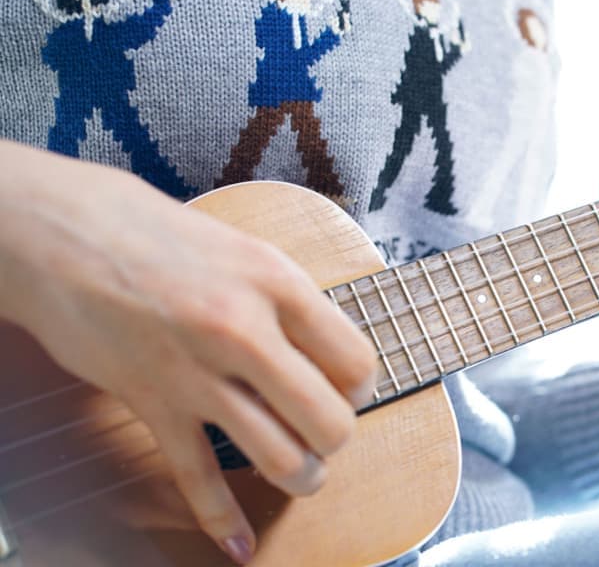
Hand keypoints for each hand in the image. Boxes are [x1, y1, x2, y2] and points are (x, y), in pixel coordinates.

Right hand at [0, 142, 376, 563]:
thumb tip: (331, 354)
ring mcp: (197, 372)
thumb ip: (291, 303)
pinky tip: (241, 544)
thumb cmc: (162, 237)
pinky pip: (198, 477)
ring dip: (301, 476)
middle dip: (334, 437)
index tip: (350, 391)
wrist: (66, 233)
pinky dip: (223, 519)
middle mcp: (244, 330)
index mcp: (277, 283)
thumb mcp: (247, 252)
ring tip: (301, 471)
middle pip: (328, 419)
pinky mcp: (154, 402)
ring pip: (279, 456)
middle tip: (323, 431)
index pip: (356, 361)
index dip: (361, 388)